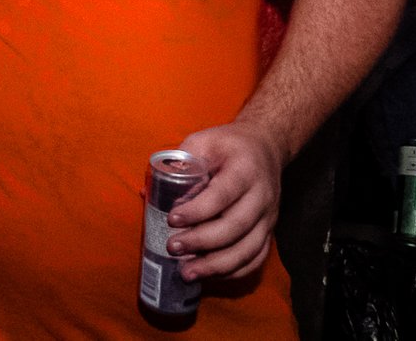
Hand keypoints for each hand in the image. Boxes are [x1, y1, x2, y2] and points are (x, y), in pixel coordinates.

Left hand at [164, 122, 284, 281]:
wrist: (265, 146)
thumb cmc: (228, 145)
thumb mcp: (204, 141)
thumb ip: (180, 163)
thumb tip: (147, 192)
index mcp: (245, 170)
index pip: (222, 194)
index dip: (197, 211)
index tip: (172, 219)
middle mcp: (262, 196)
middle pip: (235, 226)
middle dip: (202, 241)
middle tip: (173, 247)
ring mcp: (268, 217)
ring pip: (248, 249)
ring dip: (216, 265)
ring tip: (187, 272)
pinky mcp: (269, 231)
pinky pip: (255, 258)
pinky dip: (233, 271)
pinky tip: (209, 274)